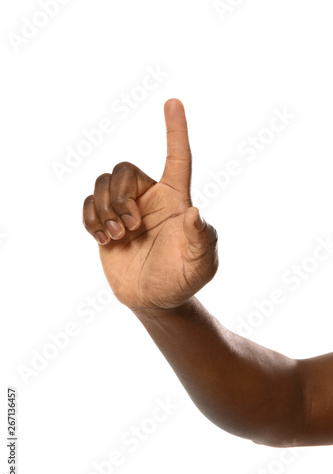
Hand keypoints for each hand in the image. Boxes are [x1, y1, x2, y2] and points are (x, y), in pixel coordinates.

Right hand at [82, 98, 218, 309]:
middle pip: (123, 170)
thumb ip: (202, 240)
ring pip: (102, 184)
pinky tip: (104, 240)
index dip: (176, 131)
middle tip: (132, 227)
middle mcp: (149, 199)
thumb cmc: (182, 280)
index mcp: (175, 200)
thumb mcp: (201, 265)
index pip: (178, 159)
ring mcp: (125, 211)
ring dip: (104, 210)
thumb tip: (194, 213)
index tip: (173, 101)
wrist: (154, 300)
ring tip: (118, 237)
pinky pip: (88, 205)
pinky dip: (91, 220)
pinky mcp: (105, 224)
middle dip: (120, 196)